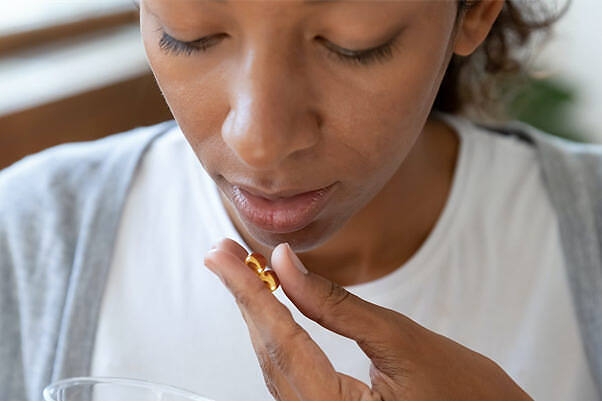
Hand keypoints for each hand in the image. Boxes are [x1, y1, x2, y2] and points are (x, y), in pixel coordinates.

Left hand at [203, 238, 531, 400]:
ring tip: (238, 271)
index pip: (281, 341)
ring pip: (275, 363)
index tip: (226, 257)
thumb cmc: (466, 395)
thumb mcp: (402, 342)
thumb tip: (286, 264)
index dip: (250, 293)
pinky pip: (290, 371)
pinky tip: (268, 306)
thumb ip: (337, 305)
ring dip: (257, 314)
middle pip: (270, 353)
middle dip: (245, 299)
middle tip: (222, 255)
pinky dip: (277, 333)